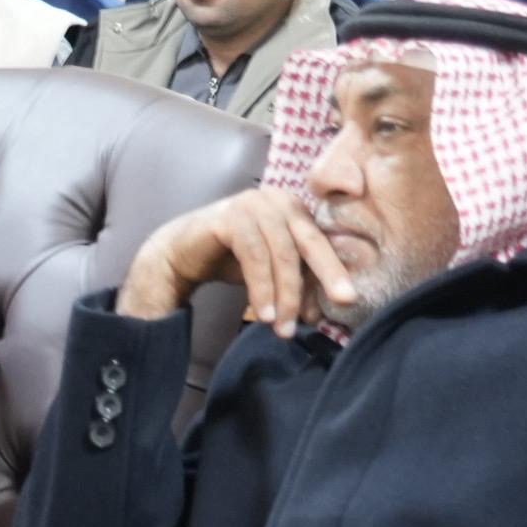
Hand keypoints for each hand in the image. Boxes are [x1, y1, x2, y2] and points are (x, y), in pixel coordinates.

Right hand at [116, 188, 357, 334]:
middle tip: (336, 306)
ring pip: (282, 253)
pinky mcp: (230, 216)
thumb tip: (318, 314)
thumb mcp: (271, 273)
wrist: (180, 254)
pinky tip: (264, 314)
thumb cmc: (230, 259)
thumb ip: (296, 285)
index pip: (321, 240)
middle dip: (324, 276)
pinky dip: (262, 288)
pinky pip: (255, 256)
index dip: (334, 271)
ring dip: (285, 294)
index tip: (346, 301)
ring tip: (283, 327)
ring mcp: (252, 204)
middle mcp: (277, 198)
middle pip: (309, 241)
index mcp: (293, 207)